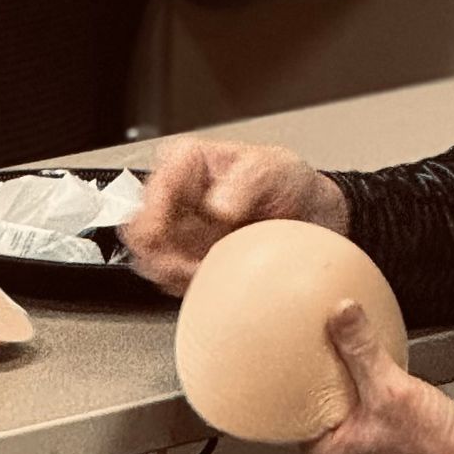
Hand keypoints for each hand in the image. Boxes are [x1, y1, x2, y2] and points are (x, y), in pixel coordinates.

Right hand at [118, 139, 348, 297]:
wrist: (312, 216)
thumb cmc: (289, 183)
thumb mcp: (275, 168)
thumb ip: (247, 180)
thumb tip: (217, 206)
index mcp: (186, 165)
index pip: (152, 190)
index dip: (156, 219)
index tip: (175, 241)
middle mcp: (176, 198)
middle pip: (140, 232)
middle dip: (161, 255)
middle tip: (191, 267)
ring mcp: (180, 234)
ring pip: (150, 262)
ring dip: (174, 275)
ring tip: (205, 275)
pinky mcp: (188, 262)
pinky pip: (173, 283)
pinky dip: (188, 288)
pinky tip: (211, 283)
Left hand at [305, 302, 453, 453]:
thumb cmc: (435, 447)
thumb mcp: (391, 389)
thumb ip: (361, 348)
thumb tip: (341, 314)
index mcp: (322, 451)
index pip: (291, 401)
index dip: (294, 369)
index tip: (296, 340)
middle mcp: (335, 448)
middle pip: (315, 393)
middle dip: (321, 365)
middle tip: (321, 332)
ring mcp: (356, 438)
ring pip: (339, 391)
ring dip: (346, 368)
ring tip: (348, 343)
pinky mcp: (376, 427)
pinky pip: (360, 393)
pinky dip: (364, 375)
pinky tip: (370, 359)